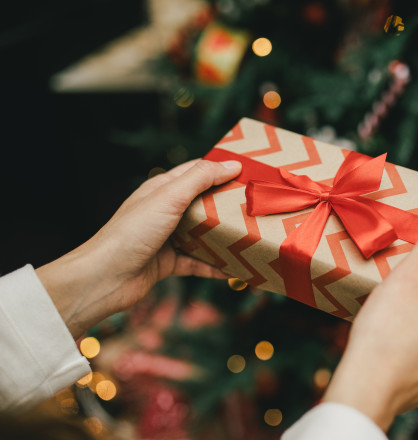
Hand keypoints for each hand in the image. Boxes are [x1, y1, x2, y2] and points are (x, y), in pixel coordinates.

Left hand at [36, 159, 241, 337]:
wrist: (105, 278)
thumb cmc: (131, 233)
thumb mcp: (169, 198)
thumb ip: (200, 179)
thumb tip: (232, 165)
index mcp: (162, 190)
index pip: (197, 172)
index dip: (222, 170)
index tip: (250, 173)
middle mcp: (165, 212)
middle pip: (204, 203)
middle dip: (229, 205)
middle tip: (258, 206)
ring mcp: (168, 238)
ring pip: (204, 234)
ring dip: (226, 237)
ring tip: (253, 236)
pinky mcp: (169, 263)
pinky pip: (200, 263)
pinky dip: (217, 266)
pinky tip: (237, 270)